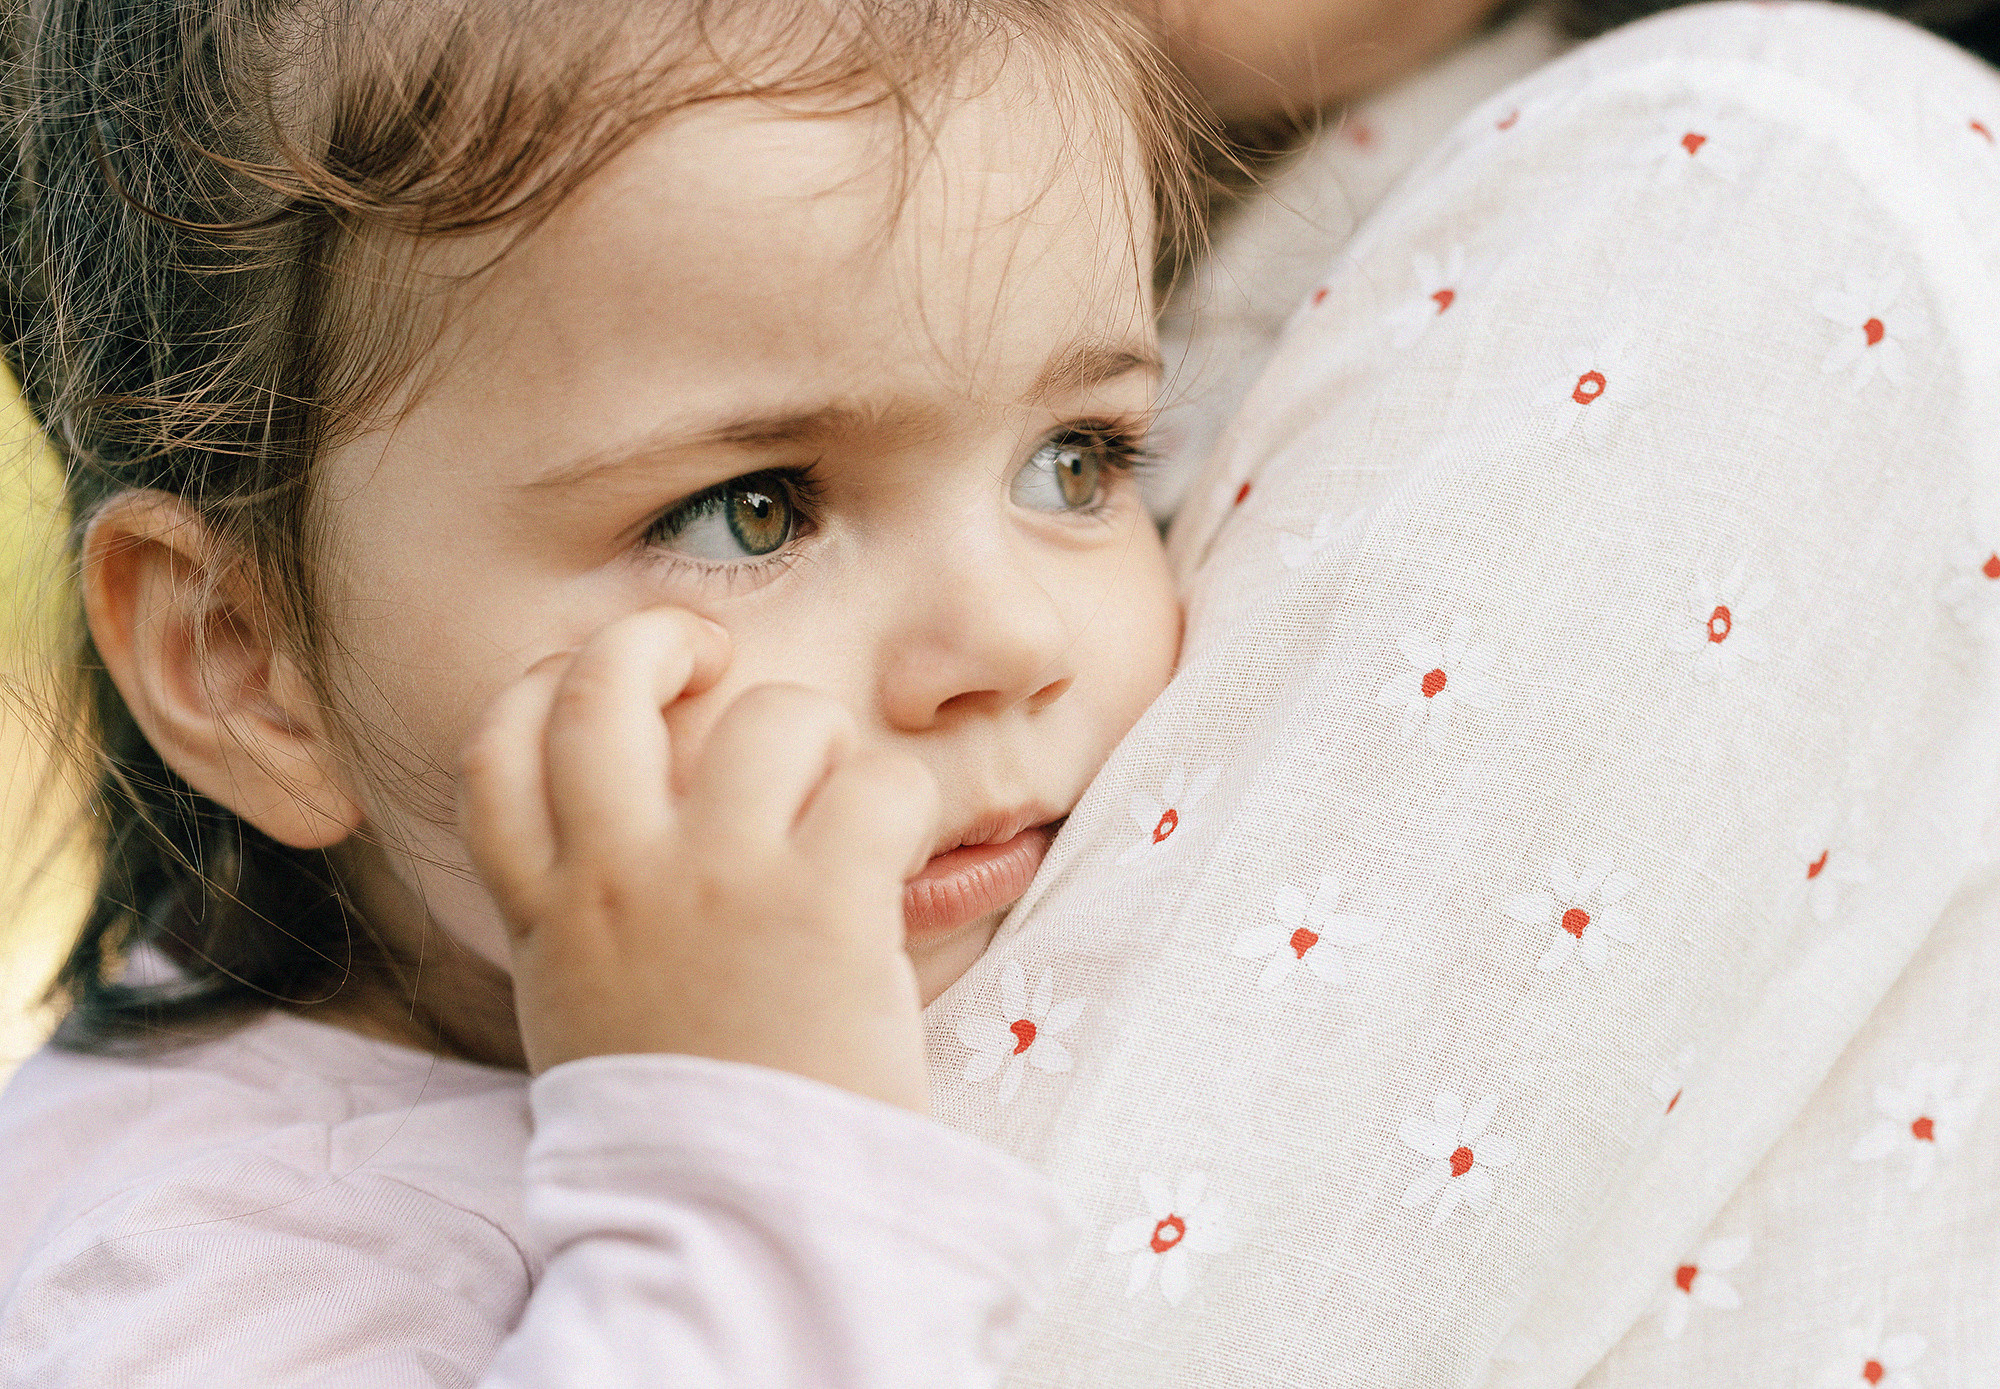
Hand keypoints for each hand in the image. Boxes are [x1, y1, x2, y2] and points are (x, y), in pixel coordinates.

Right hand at [457, 607, 941, 1111]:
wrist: (738, 1233)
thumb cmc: (686, 1132)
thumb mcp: (591, 1017)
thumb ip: (593, 922)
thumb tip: (640, 842)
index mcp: (551, 914)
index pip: (493, 751)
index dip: (541, 688)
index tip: (596, 683)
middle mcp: (616, 878)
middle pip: (600, 683)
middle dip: (657, 638)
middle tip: (714, 659)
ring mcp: (716, 882)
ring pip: (772, 714)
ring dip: (823, 739)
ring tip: (841, 804)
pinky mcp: (821, 903)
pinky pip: (880, 782)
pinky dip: (908, 805)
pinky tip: (904, 862)